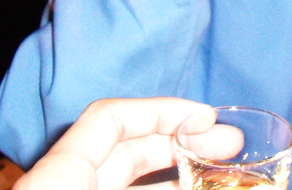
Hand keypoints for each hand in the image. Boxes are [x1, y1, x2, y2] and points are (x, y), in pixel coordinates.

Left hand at [12, 97, 241, 189]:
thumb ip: (165, 186)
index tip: (208, 117)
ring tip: (221, 172)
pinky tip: (191, 189)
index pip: (113, 115)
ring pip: (131, 178)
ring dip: (179, 170)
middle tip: (231, 144)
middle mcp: (68, 180)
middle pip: (129, 144)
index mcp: (60, 173)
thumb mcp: (101, 188)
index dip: (165, 109)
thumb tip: (220, 175)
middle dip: (183, 139)